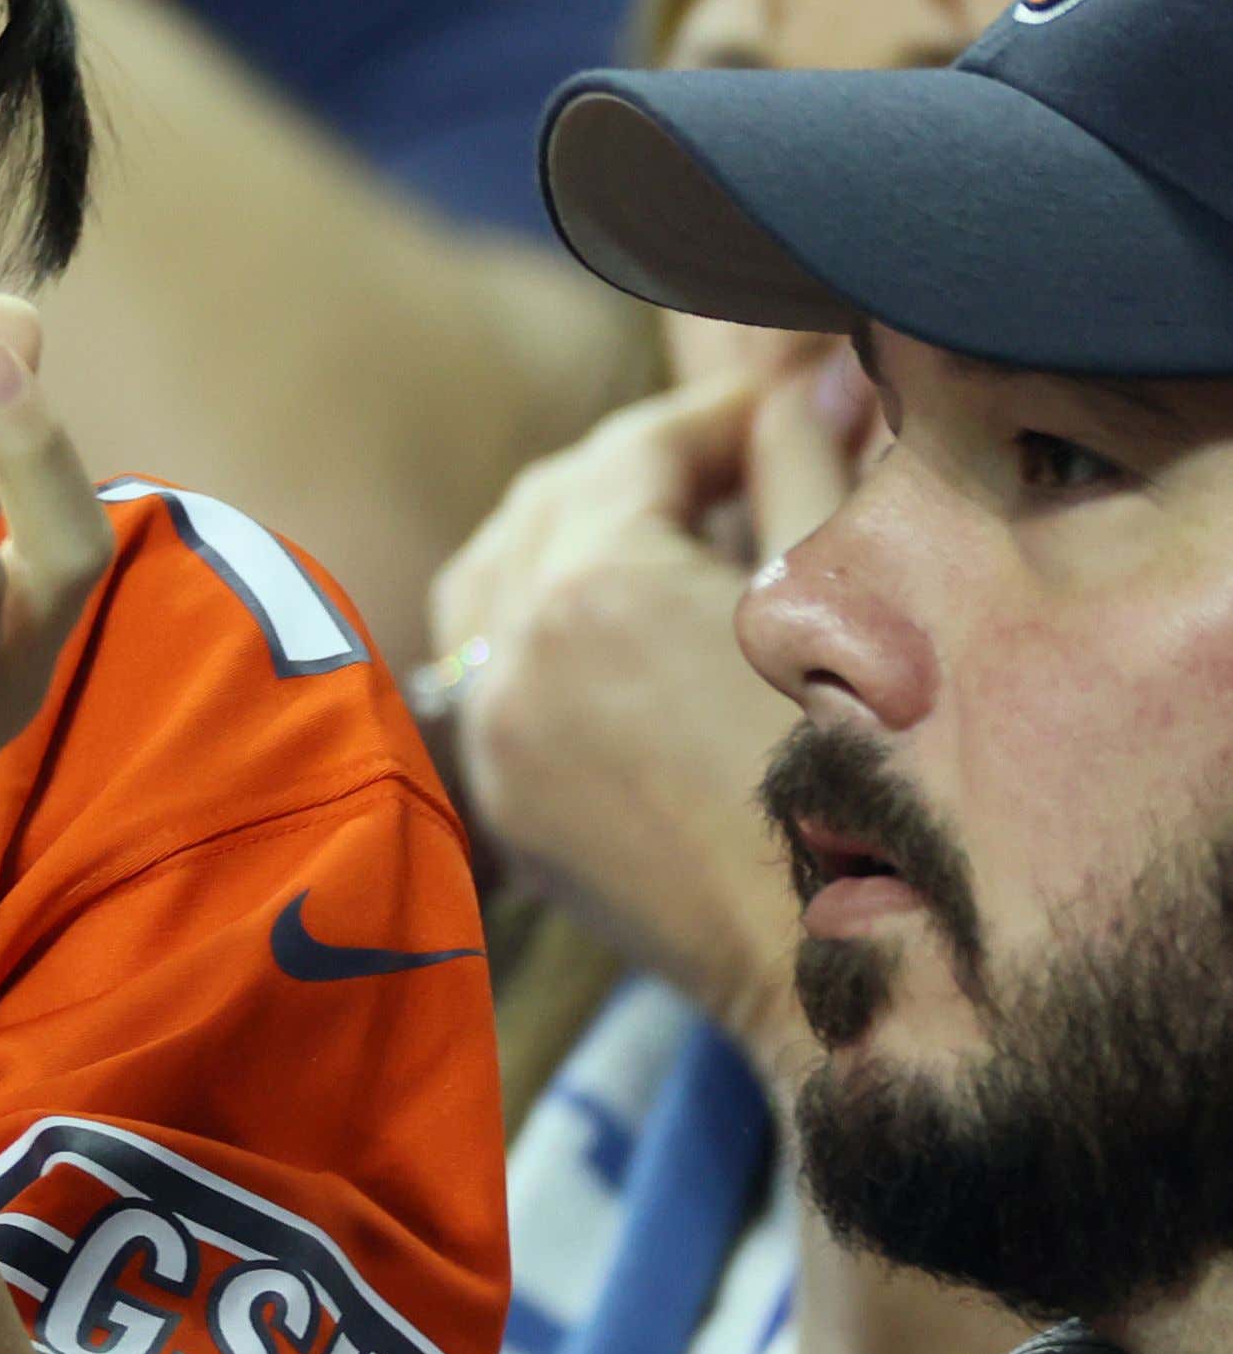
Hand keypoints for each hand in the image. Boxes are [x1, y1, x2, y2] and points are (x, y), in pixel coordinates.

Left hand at [428, 359, 867, 1063]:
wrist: (844, 976)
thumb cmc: (874, 790)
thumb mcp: (846, 604)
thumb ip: (809, 471)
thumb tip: (811, 378)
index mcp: (593, 591)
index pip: (629, 451)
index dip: (710, 416)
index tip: (776, 405)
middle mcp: (512, 656)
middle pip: (542, 504)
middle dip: (630, 469)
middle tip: (725, 462)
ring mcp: (490, 737)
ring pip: (486, 584)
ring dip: (561, 539)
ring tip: (661, 540)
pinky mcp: (498, 806)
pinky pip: (480, 674)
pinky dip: (529, 629)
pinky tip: (610, 636)